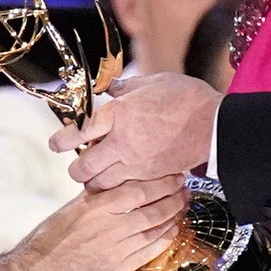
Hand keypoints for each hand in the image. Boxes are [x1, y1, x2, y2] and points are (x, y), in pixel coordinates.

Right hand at [0, 175, 189, 270]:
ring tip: (182, 209)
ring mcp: (113, 250)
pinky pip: (147, 254)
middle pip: (151, 210)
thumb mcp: (68, 211)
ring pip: (153, 231)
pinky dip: (162, 242)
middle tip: (184, 191)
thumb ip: (93, 201)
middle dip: (173, 200)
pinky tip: (171, 234)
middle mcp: (108, 227)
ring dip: (172, 219)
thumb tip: (110, 188)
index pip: (137, 190)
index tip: (172, 177)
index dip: (160, 184)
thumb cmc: (45, 243)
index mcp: (95, 207)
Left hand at [63, 73, 219, 189]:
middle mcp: (122, 142)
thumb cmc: (185, 98)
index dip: (62, 140)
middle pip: (83, 167)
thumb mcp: (151, 82)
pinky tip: (121, 179)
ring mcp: (136, 162)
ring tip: (98, 174)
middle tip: (78, 164)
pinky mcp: (150, 176)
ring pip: (101, 184)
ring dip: (95, 181)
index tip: (56, 143)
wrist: (214, 125)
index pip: (79, 131)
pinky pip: (124, 188)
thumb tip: (110, 88)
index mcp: (118, 114)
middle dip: (76, 169)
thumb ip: (125, 87)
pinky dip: (117, 187)